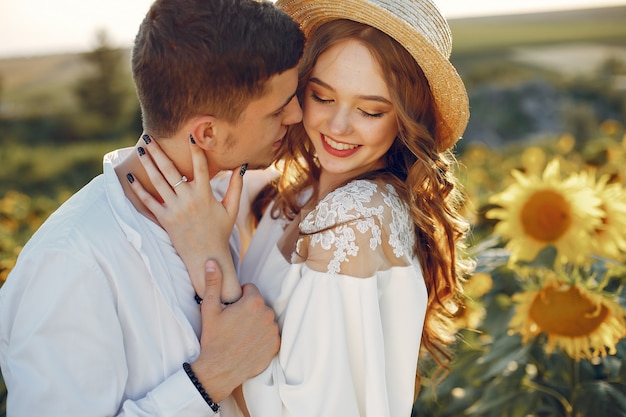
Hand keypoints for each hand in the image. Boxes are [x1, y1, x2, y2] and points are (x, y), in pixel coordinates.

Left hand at [128, 134, 243, 301]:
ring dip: (148, 164)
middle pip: (170, 170)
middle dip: (159, 152)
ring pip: (158, 182)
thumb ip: (235, 186)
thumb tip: (242, 167)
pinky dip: (138, 190)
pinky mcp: (164, 219)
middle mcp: (188, 199)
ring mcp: (174, 209)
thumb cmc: (220, 232)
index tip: (189, 136)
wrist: (206, 256)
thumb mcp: (231, 209)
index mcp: (205, 195)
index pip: (200, 167)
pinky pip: (148, 202)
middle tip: (149, 136)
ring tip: (140, 150)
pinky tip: (130, 178)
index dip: (195, 151)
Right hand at [192, 260, 279, 401]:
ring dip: (256, 323)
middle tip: (234, 323)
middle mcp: (268, 314)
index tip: (230, 309)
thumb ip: (213, 283)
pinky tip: (249, 343)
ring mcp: (273, 331)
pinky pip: (271, 335)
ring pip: (265, 319)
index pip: (250, 289)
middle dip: (249, 310)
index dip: (239, 297)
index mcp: (253, 302)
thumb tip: (212, 262)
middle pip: (259, 304)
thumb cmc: (213, 339)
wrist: (219, 369)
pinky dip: (263, 337)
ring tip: (241, 334)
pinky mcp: (276, 345)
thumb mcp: (209, 309)